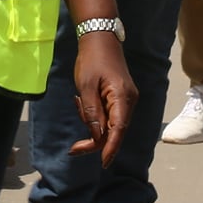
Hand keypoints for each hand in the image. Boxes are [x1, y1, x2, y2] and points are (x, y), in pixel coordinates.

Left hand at [69, 34, 135, 164]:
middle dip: (95, 139)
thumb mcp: (86, 87)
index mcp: (122, 98)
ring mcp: (126, 99)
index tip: (103, 164)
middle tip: (73, 149)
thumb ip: (91, 113)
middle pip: (114, 131)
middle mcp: (129, 101)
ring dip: (92, 122)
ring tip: (78, 99)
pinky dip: (95, 114)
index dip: (110, 148)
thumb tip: (97, 136)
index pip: (118, 130)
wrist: (99, 38)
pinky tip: (82, 100)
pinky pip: (108, 114)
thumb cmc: (91, 60)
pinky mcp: (119, 97)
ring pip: (110, 123)